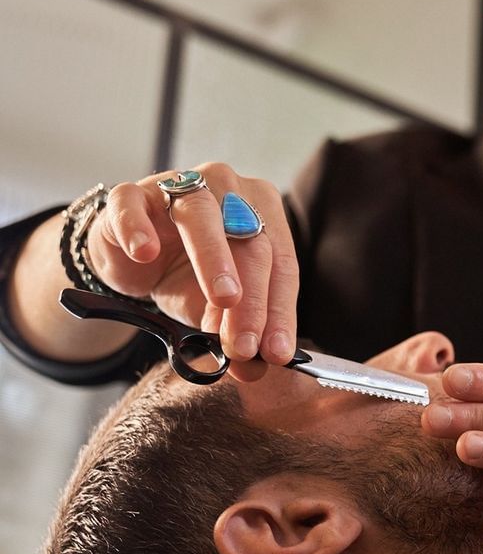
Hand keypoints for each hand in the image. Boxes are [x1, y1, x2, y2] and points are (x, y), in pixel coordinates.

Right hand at [87, 164, 298, 379]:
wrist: (132, 256)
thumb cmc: (188, 275)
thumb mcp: (220, 310)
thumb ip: (240, 333)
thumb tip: (253, 367)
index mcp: (263, 213)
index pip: (281, 265)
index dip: (279, 311)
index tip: (276, 352)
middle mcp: (229, 189)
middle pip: (250, 243)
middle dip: (250, 301)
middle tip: (244, 345)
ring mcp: (178, 185)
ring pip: (201, 216)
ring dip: (213, 260)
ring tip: (223, 299)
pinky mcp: (130, 195)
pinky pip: (132, 206)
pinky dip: (138, 229)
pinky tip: (144, 253)